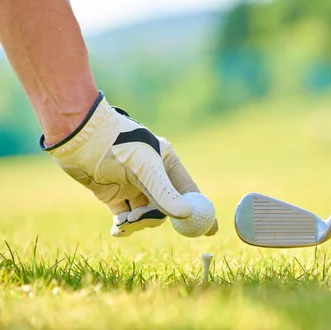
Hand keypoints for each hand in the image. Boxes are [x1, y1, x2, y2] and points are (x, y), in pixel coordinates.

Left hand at [40, 91, 218, 236]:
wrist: (80, 138)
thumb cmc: (118, 144)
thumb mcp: (145, 168)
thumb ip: (164, 192)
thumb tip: (186, 214)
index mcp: (166, 162)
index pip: (189, 191)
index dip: (200, 211)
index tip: (210, 230)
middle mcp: (152, 176)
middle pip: (165, 207)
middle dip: (155, 217)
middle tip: (141, 221)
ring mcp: (133, 186)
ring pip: (145, 214)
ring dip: (137, 222)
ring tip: (124, 220)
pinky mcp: (113, 195)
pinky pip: (125, 218)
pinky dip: (123, 226)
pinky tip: (118, 230)